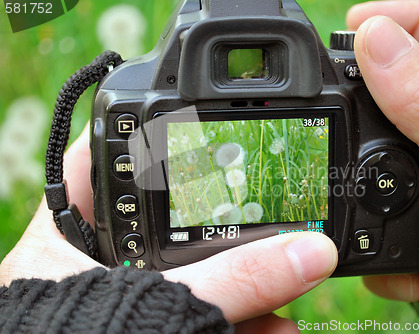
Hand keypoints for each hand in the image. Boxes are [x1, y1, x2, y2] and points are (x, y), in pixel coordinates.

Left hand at [0, 125, 336, 332]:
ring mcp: (130, 297)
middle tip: (262, 206)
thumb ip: (232, 280)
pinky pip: (205, 312)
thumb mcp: (160, 305)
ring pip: (194, 273)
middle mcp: (98, 264)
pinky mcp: (160, 325)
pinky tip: (278, 326)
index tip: (191, 118)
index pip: (102, 160)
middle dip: (221, 220)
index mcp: (71, 241)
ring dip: (245, 279)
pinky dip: (244, 319)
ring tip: (287, 276)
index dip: (144, 133)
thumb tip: (308, 252)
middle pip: (164, 217)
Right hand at [346, 0, 418, 300]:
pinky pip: (385, 200)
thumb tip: (374, 40)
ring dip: (364, 179)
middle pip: (409, 88)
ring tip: (352, 193)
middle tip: (332, 104)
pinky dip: (375, 225)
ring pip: (387, 151)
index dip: (402, 16)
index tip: (354, 23)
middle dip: (367, 99)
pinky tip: (385, 249)